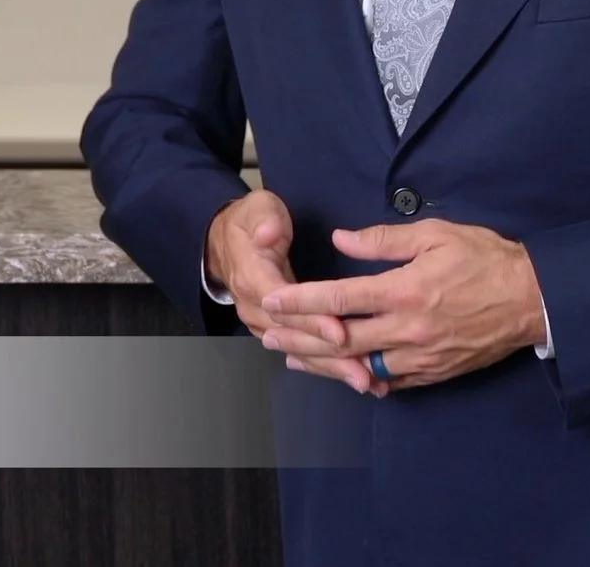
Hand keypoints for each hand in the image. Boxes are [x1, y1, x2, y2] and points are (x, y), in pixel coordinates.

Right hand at [206, 193, 380, 393]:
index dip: (312, 320)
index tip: (341, 332)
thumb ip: (264, 220)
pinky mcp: (275, 330)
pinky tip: (352, 377)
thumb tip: (268, 233)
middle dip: (328, 355)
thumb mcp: (257, 209)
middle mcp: (254, 307)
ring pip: (297, 350)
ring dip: (330, 367)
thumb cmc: (252, 222)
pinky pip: (299, 352)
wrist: (226, 242)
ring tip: (364, 381)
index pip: (284, 305)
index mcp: (253, 278)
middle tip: (363, 372)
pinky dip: (325, 366)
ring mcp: (263, 323)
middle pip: (293, 335)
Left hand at [257, 220, 547, 391]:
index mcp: (406, 290)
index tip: (274, 300)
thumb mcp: (436, 235)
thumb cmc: (486, 259)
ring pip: (361, 368)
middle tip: (269, 336)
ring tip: (294, 360)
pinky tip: (345, 375)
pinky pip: (393, 382)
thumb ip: (384, 240)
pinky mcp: (436, 371)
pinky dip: (365, 379)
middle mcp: (409, 328)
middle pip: (341, 341)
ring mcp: (422, 355)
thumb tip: (341, 240)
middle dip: (300, 339)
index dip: (302, 301)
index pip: (340, 299)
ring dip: (324, 366)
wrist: (532, 299)